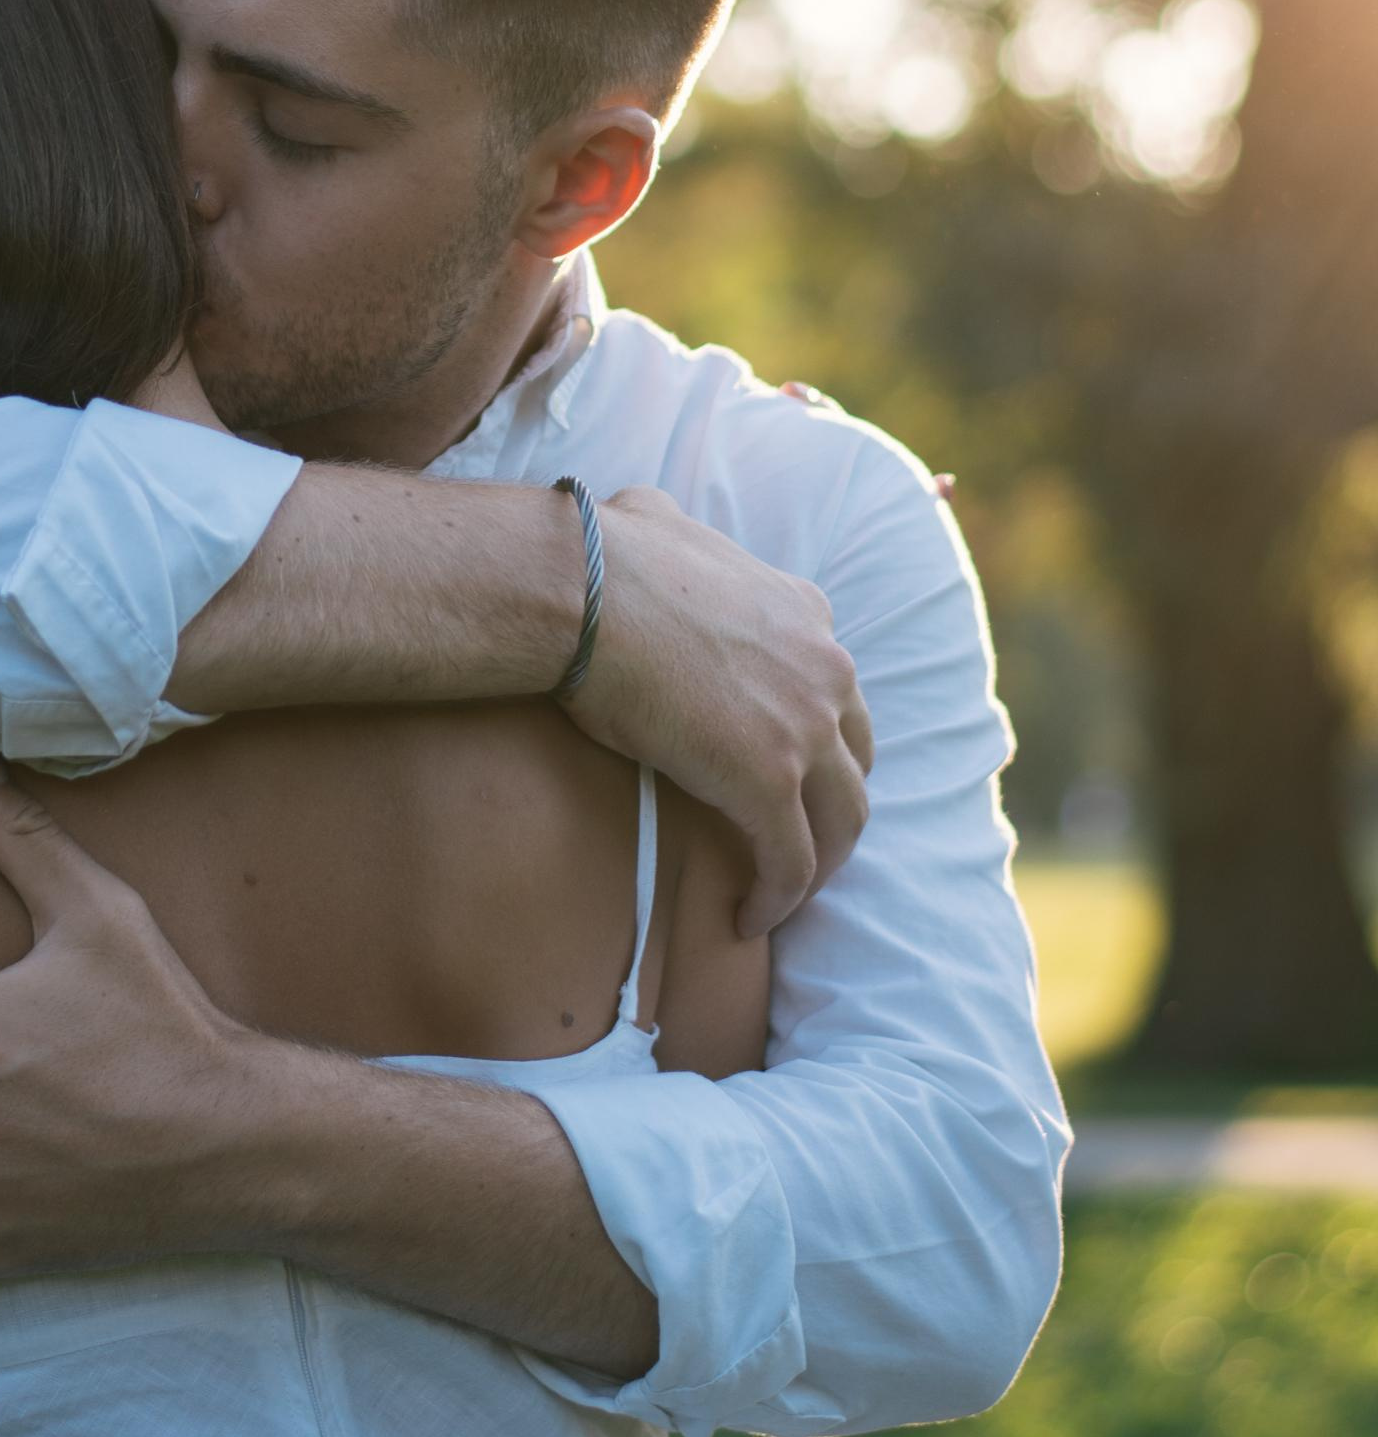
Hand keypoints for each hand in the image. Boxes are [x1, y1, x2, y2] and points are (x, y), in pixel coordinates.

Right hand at [561, 487, 872, 940]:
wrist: (580, 590)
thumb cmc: (598, 555)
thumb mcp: (659, 523)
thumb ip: (675, 535)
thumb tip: (641, 518)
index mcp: (804, 611)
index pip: (836, 689)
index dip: (816, 737)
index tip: (783, 770)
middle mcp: (824, 666)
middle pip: (856, 759)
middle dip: (832, 806)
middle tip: (792, 840)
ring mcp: (805, 726)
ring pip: (843, 819)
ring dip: (816, 863)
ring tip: (778, 892)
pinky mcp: (771, 781)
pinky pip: (791, 860)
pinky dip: (778, 897)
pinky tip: (747, 918)